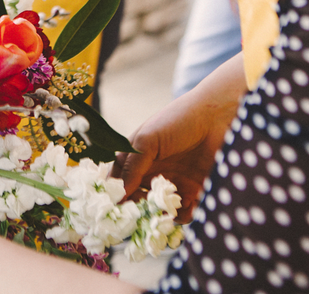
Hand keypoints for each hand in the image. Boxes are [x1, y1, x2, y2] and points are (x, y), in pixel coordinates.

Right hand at [112, 53, 246, 222]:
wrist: (217, 117)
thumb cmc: (177, 120)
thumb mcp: (148, 140)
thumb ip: (133, 166)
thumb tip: (120, 194)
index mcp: (136, 158)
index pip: (118, 182)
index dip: (115, 196)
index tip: (117, 209)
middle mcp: (151, 173)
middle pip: (137, 201)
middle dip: (138, 210)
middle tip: (143, 214)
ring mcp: (172, 183)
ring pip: (159, 210)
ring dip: (160, 215)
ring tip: (166, 211)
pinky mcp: (194, 191)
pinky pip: (183, 213)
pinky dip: (182, 216)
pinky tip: (186, 207)